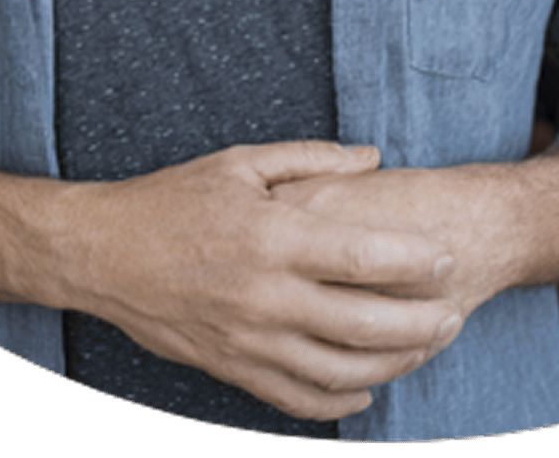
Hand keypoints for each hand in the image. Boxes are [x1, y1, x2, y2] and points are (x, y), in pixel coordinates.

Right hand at [48, 141, 463, 420]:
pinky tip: (367, 388)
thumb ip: (313, 159)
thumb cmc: (174, 199)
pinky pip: (296, 398)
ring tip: (425, 350)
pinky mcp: (231, 369)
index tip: (448, 259)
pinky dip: (339, 401)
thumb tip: (373, 157)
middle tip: (456, 314)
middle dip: (421, 324)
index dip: (415, 262)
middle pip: (364, 323)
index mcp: (273, 237)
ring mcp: (249, 341)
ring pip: (338, 371)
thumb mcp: (242, 163)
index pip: (363, 258)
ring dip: (392, 366)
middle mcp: (266, 296)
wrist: (103, 253)